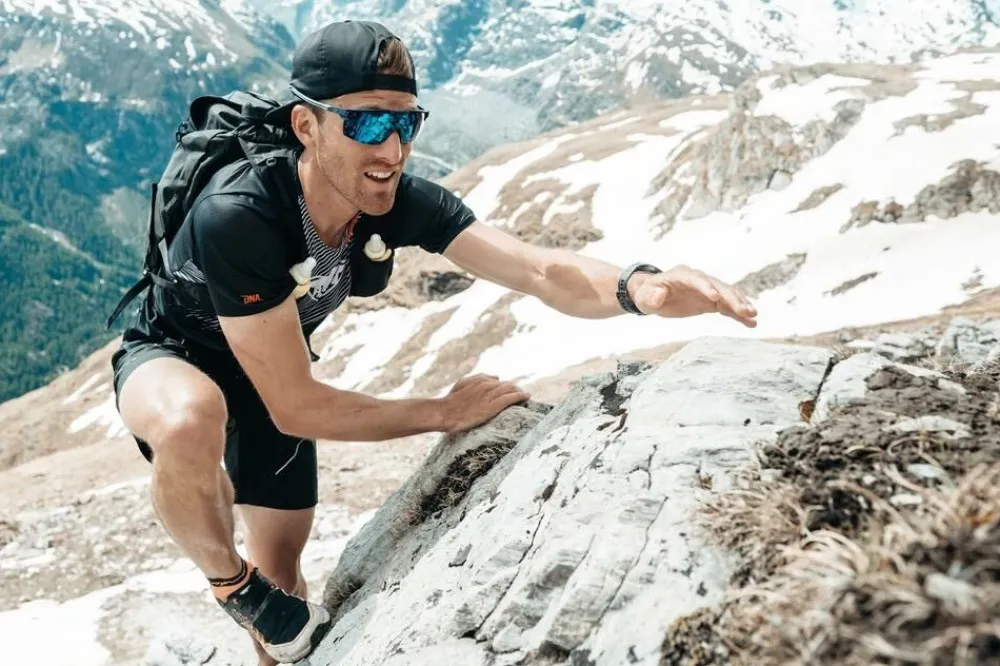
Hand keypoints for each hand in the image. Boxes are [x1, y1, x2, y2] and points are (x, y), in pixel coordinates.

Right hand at [440, 374, 529, 432]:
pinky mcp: (492, 406)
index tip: (512, 390)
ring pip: (510, 390)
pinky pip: (509, 398)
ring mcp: (489, 395)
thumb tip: (496, 376)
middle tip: (521, 394)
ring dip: (519, 392)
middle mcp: (486, 385)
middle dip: (515, 389)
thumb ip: (478, 378)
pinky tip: (526, 397)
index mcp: (480, 379)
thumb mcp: (463, 383)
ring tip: (525, 396)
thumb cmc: (451, 400)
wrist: (445, 412)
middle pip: (507, 385)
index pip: (499, 381)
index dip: (507, 386)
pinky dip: (519, 396)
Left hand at [631, 265, 757, 326]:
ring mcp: (707, 290)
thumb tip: (658, 296)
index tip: (715, 297)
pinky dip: (738, 314)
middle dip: (731, 298)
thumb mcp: (644, 297)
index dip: (705, 287)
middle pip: (718, 286)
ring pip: (727, 295)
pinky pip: (727, 307)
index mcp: (681, 275)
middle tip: (745, 310)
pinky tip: (752, 323)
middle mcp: (698, 280)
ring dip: (740, 304)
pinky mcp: (711, 301)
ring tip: (753, 315)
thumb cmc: (647, 294)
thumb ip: (651, 296)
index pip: (696, 279)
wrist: (652, 295)